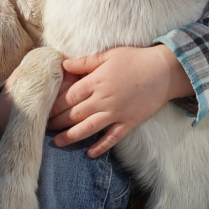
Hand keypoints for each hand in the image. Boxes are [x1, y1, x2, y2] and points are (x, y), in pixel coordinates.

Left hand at [48, 45, 192, 156]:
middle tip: (44, 127)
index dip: (54, 105)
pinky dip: (101, 147)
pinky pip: (112, 138)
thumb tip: (64, 64)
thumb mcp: (109, 55)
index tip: (43, 110)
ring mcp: (116, 113)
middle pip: (74, 114)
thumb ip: (85, 62)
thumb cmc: (136, 59)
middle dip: (57, 122)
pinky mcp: (129, 122)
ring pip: (88, 128)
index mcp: (96, 82)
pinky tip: (90, 153)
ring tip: (57, 143)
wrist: (165, 71)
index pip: (68, 97)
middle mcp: (103, 100)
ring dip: (71, 137)